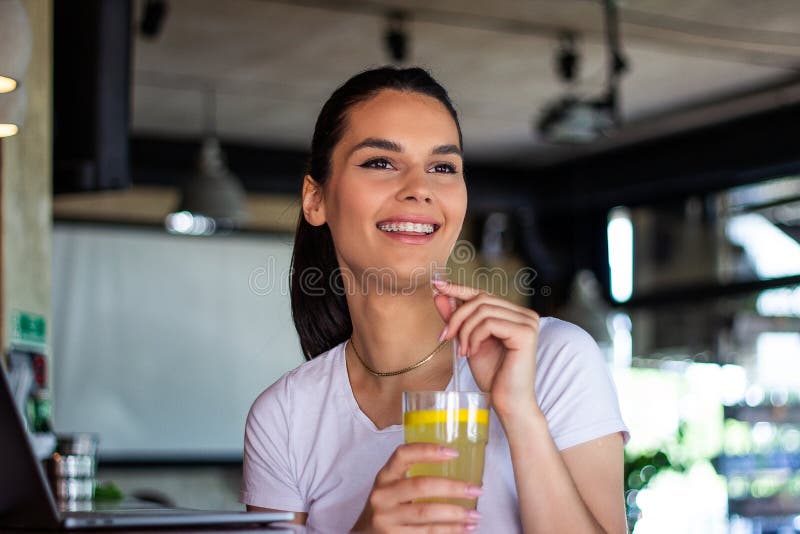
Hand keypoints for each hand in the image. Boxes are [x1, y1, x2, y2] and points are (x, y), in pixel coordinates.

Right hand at [352, 443, 482, 532]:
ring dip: (455, 514)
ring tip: (475, 514)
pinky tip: (464, 528)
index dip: (427, 450)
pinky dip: (450, 531)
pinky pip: (427, 533)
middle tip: (475, 489)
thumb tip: (457, 467)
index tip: (453, 452)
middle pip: (421, 486)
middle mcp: (383, 496)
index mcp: (384, 477)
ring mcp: (387, 519)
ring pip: (426, 513)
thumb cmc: (386, 507)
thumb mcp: (391, 488)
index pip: (403, 455)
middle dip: (452, 487)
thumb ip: (412, 477)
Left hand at [432, 278, 539, 417]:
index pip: (483, 294)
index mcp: (514, 314)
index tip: (437, 284)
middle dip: (457, 317)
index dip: (459, 287)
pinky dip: (474, 337)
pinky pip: (489, 323)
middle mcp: (524, 314)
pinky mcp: (525, 332)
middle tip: (445, 338)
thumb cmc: (492, 375)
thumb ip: (457, 319)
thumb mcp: (468, 342)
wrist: (507, 402)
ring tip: (462, 351)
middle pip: (481, 299)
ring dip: (464, 330)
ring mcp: (527, 322)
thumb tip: (439, 294)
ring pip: (483, 310)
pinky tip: (472, 353)